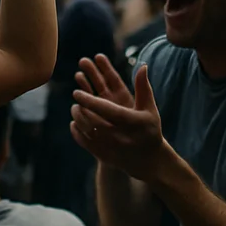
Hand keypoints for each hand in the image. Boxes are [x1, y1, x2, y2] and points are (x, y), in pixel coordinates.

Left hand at [69, 59, 169, 181]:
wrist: (149, 160)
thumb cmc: (149, 129)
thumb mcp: (149, 108)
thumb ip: (143, 87)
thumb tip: (142, 65)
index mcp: (132, 122)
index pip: (107, 110)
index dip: (90, 101)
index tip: (76, 92)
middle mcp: (121, 136)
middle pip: (93, 120)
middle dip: (81, 107)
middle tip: (76, 95)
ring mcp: (111, 148)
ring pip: (87, 132)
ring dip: (78, 117)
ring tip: (75, 107)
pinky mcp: (104, 157)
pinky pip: (85, 143)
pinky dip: (77, 132)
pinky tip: (75, 122)